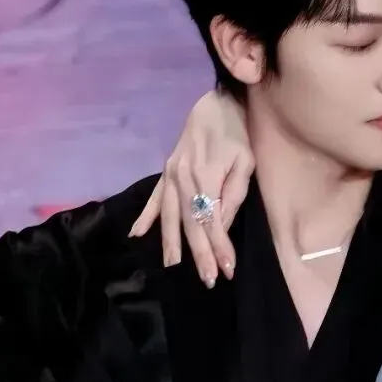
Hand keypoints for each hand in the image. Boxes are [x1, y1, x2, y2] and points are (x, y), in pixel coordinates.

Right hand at [128, 90, 253, 284]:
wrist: (216, 102)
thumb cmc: (237, 133)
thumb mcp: (245, 162)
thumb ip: (234, 195)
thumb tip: (221, 225)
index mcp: (206, 175)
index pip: (212, 220)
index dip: (219, 246)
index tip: (227, 269)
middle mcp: (183, 177)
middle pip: (190, 222)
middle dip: (199, 253)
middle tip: (208, 279)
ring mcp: (171, 174)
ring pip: (169, 215)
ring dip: (171, 242)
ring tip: (173, 266)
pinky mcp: (166, 171)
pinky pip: (154, 197)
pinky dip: (145, 216)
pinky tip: (136, 234)